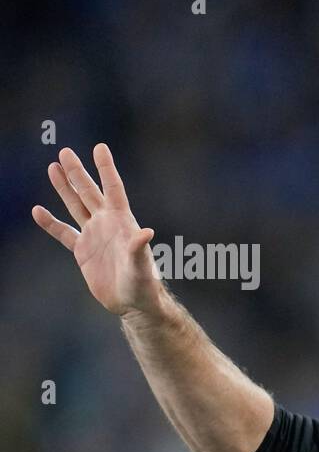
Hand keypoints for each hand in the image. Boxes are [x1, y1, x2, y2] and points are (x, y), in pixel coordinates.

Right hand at [32, 143, 163, 316]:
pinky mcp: (82, 251)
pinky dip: (50, 223)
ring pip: (76, 206)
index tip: (99, 147)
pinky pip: (63, 233)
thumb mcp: (142, 266)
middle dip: (77, 172)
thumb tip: (147, 232)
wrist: (133, 304)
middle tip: (65, 152)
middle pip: (89, 192)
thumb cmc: (144, 285)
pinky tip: (38, 211)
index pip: (114, 189)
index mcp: (123, 222)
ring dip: (64, 188)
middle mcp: (107, 224)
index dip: (106, 168)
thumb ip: (140, 249)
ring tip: (52, 167)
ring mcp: (94, 235)